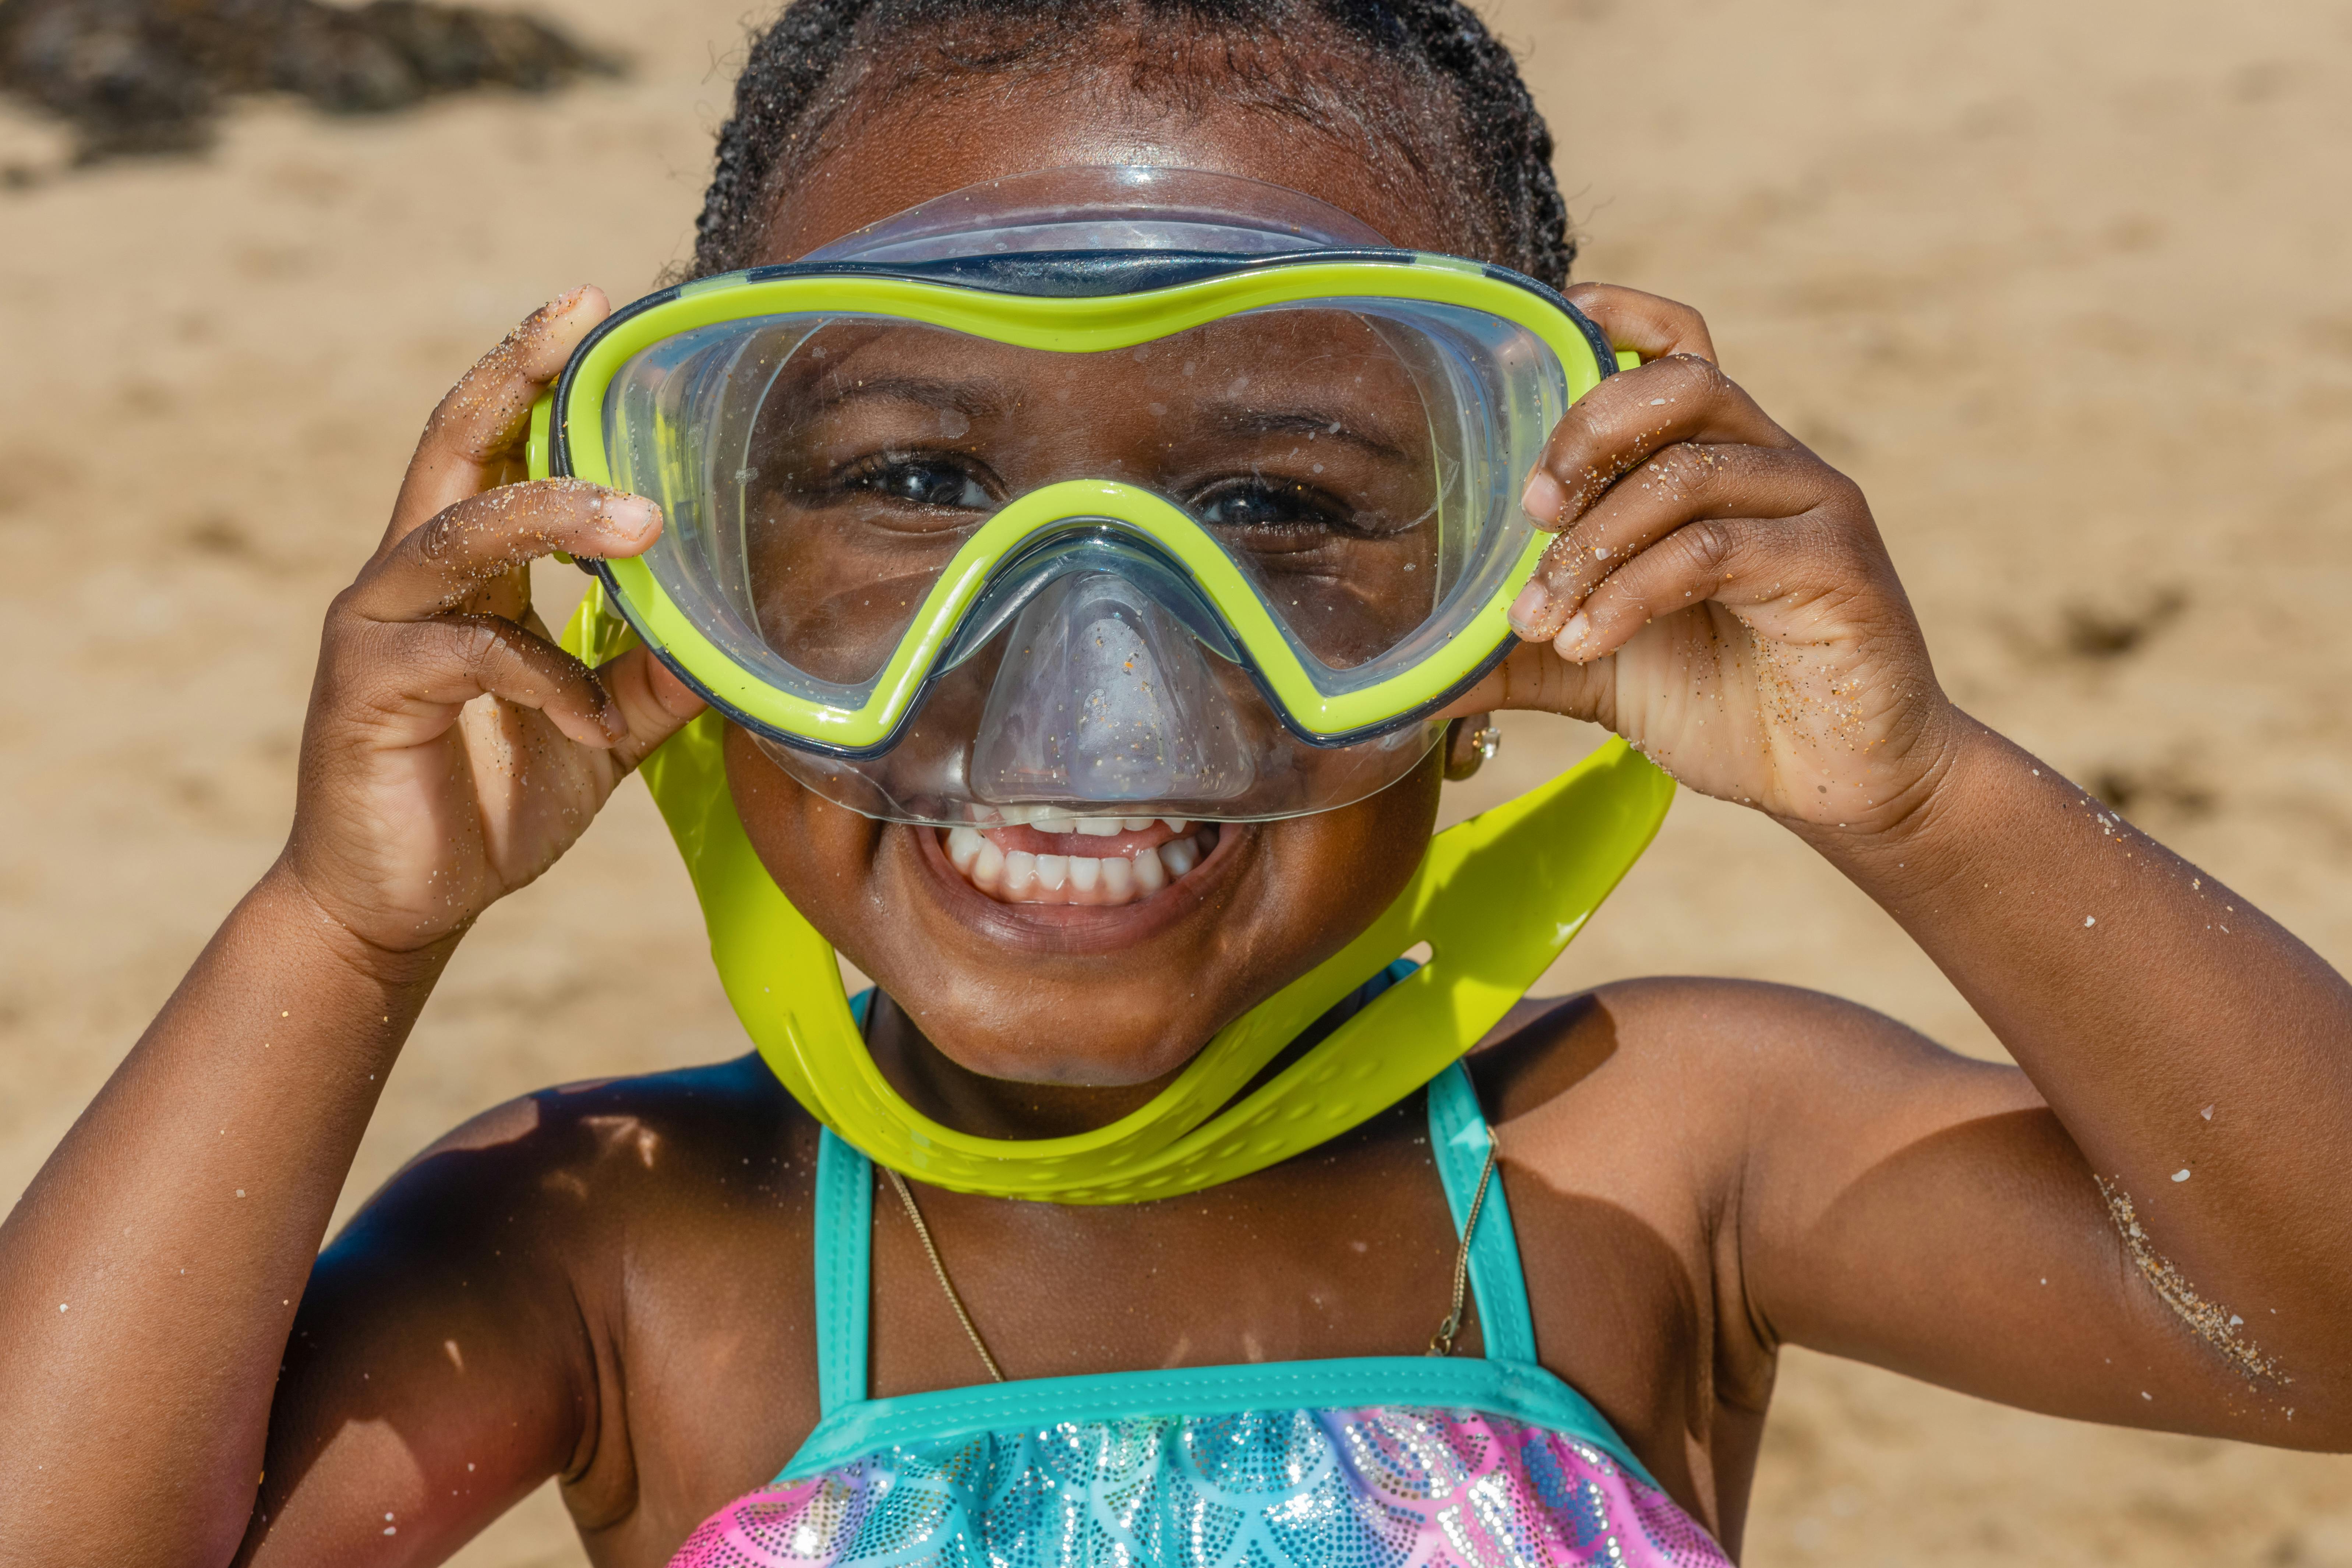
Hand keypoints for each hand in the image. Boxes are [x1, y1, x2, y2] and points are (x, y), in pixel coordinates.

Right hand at [283, 288, 703, 955]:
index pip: (492, 446)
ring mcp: (379, 628)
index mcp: (466, 574)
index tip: (591, 306)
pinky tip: (591, 719)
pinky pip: (469, 655)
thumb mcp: (603, 728)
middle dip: (515, 378)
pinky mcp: (365, 690)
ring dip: (552, 517)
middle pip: (454, 446)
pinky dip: (544, 680)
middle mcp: (410, 578)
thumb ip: (658, 673)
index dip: (533, 374)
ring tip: (641, 523)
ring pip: (460, 534)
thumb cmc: (494, 801)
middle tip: (582, 322)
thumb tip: (745, 628)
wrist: (404, 904)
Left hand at [1452, 285, 1958, 833]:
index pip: (1679, 347)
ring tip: (1538, 618)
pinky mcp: (1837, 564)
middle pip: (1680, 383)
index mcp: (1720, 460)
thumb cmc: (1723, 702)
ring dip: (1592, 545)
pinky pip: (1712, 553)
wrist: (1836, 779)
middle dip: (1587, 432)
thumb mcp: (1596, 664)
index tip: (1542, 335)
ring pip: (1685, 475)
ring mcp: (1811, 506)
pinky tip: (1587, 643)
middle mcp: (1771, 464)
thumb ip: (1517, 650)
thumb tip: (1412, 673)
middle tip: (1528, 510)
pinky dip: (1631, 595)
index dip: (1619, 315)